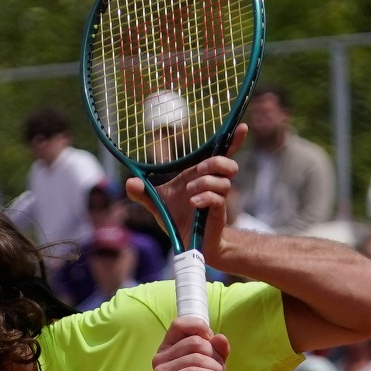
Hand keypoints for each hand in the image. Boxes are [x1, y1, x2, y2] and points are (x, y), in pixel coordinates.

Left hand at [127, 125, 244, 262]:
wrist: (187, 243)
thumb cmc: (176, 219)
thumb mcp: (156, 204)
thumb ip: (143, 193)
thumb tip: (129, 182)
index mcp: (200, 176)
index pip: (220, 154)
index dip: (232, 140)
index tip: (241, 127)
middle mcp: (212, 185)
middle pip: (228, 164)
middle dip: (215, 162)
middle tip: (197, 169)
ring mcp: (216, 199)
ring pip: (223, 182)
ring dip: (205, 182)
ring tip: (190, 192)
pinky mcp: (217, 214)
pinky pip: (218, 199)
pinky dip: (205, 198)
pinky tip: (194, 203)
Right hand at [152, 321, 231, 370]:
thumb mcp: (214, 367)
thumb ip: (218, 351)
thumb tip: (220, 337)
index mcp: (169, 347)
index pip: (181, 324)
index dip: (201, 329)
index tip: (212, 345)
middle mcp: (160, 356)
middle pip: (196, 342)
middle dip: (215, 356)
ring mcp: (159, 370)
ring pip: (197, 358)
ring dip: (215, 370)